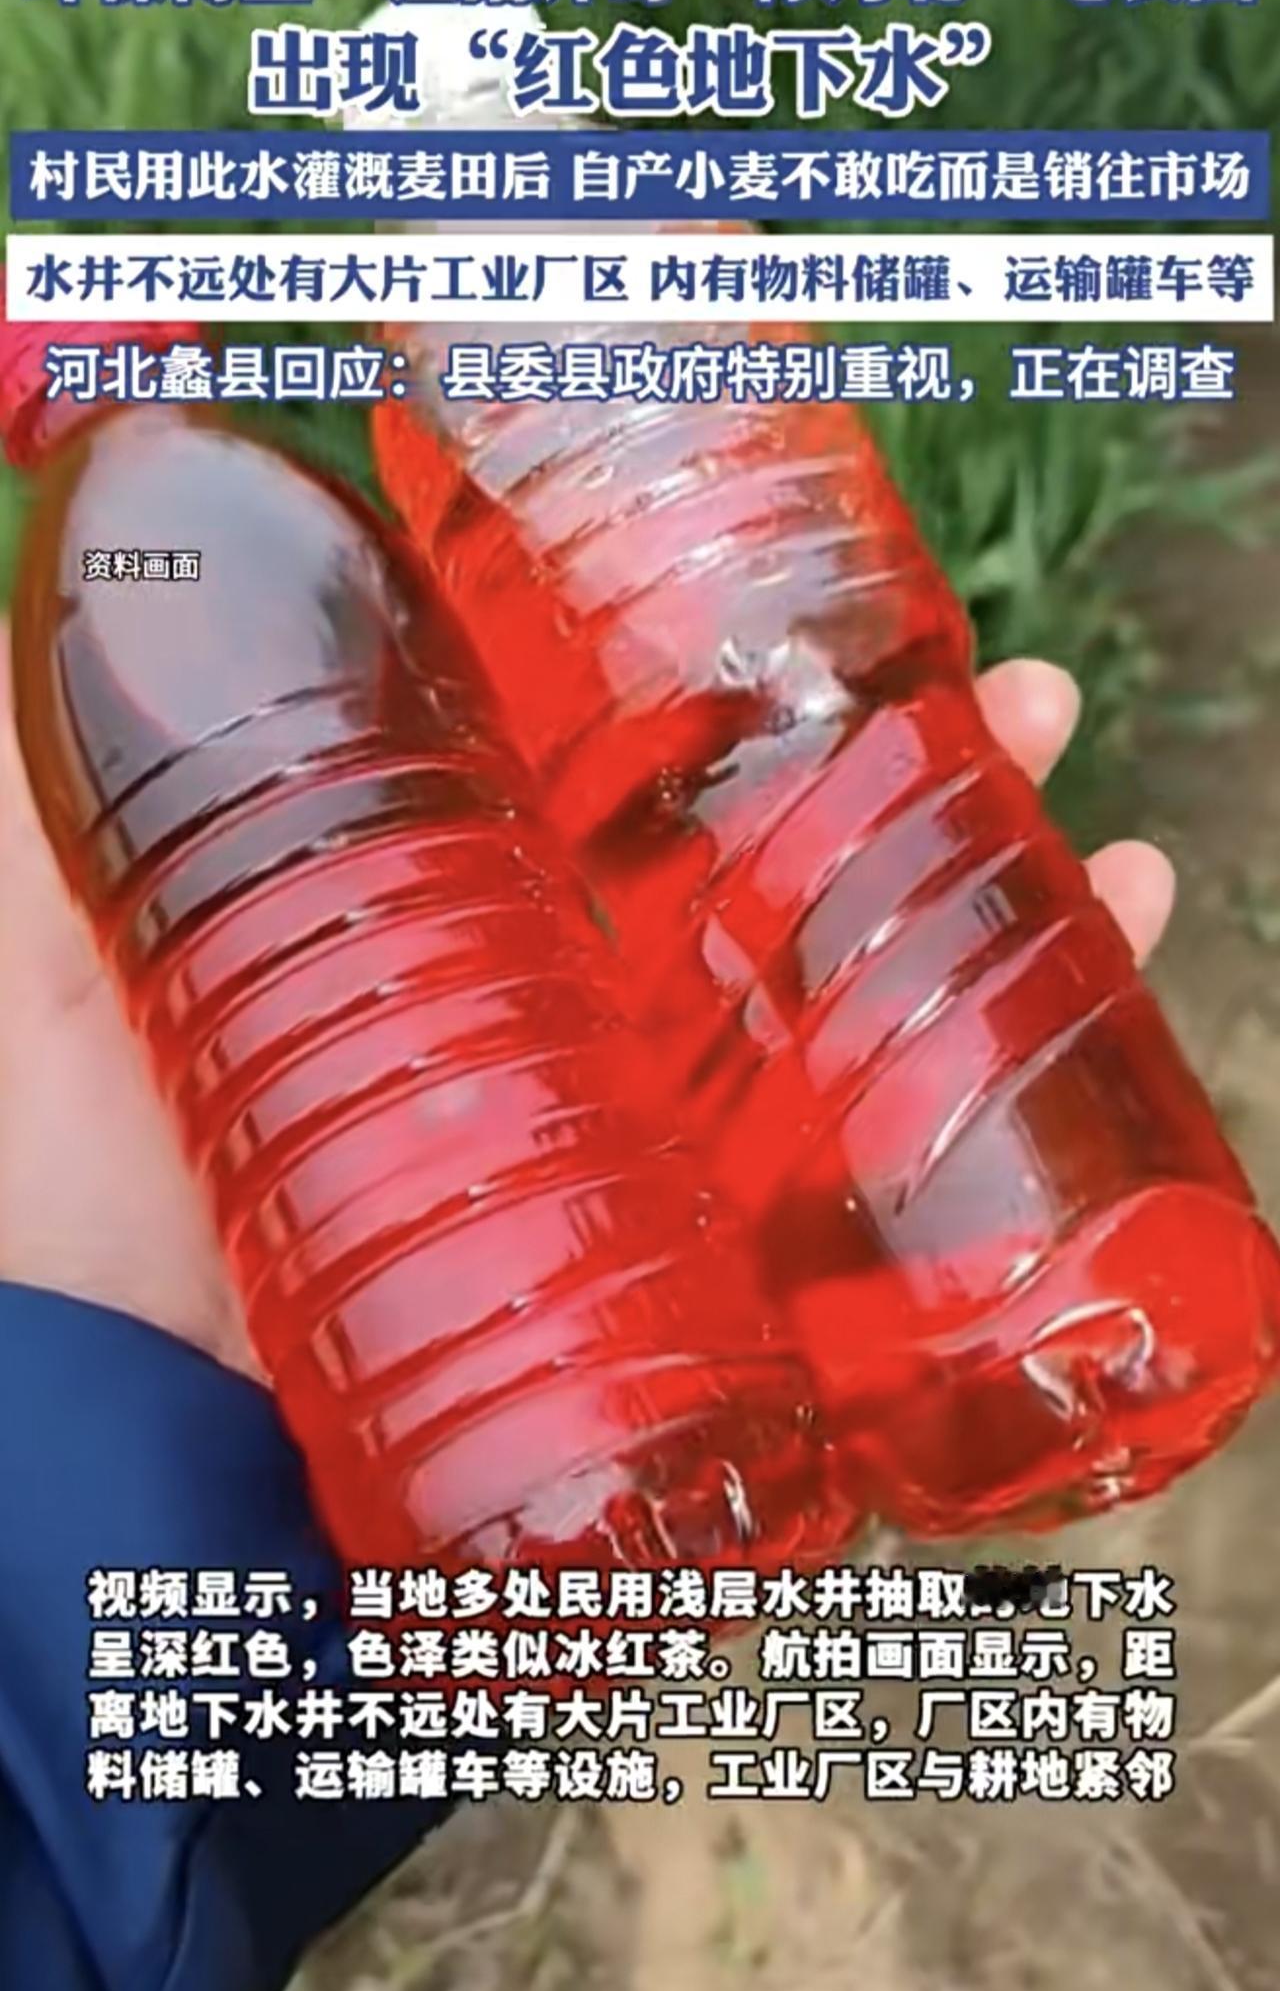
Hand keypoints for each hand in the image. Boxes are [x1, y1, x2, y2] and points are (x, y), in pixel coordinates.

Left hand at [0, 634, 1172, 1373]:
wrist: (117, 1478)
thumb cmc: (61, 1207)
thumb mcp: (42, 939)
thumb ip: (59, 758)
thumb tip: (98, 511)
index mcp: (455, 936)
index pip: (632, 781)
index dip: (747, 686)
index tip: (838, 599)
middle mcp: (569, 1042)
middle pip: (780, 884)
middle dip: (919, 781)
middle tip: (1021, 697)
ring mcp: (641, 1181)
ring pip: (860, 1022)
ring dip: (1007, 919)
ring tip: (1107, 850)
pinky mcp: (700, 1318)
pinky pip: (889, 1214)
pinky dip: (1020, 1116)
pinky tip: (1106, 1005)